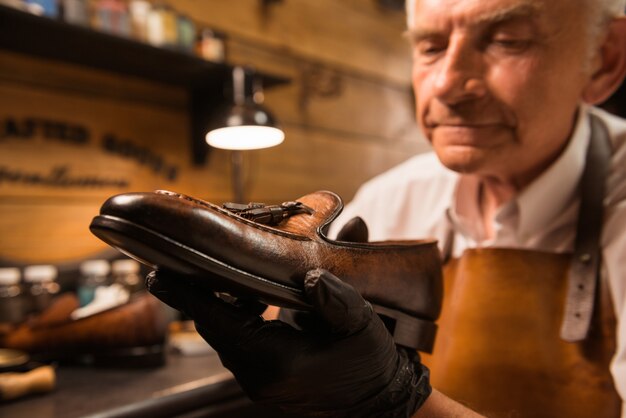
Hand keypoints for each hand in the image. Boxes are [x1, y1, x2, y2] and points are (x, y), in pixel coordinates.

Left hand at [146, 268, 430, 417]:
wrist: (376, 404)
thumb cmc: (369, 366)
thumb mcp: (360, 326)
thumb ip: (336, 299)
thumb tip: (312, 274)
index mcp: (275, 360)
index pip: (217, 320)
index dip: (187, 294)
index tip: (158, 272)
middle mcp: (258, 373)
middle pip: (213, 324)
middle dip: (195, 292)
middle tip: (175, 260)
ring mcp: (258, 377)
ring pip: (223, 331)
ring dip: (216, 301)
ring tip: (211, 268)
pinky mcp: (263, 376)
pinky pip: (237, 339)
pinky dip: (234, 314)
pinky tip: (246, 293)